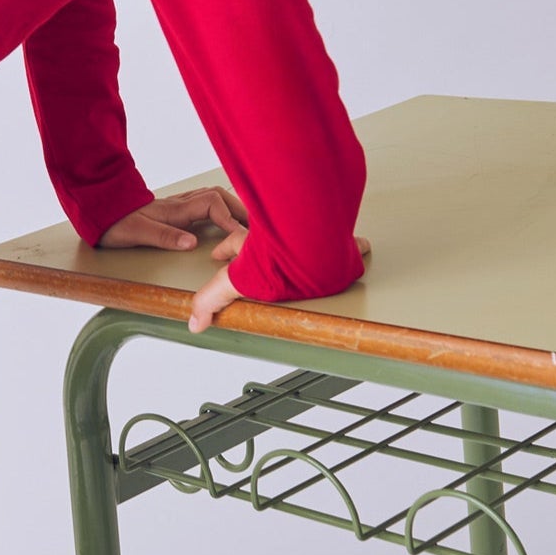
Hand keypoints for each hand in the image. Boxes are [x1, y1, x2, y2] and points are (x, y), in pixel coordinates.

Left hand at [97, 186, 248, 249]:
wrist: (100, 211)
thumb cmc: (116, 222)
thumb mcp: (136, 233)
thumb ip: (164, 237)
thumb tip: (192, 242)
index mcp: (175, 210)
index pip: (212, 204)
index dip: (229, 218)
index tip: (240, 236)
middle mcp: (180, 204)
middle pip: (218, 196)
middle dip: (239, 209)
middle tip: (254, 228)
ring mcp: (179, 205)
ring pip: (213, 197)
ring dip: (232, 207)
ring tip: (247, 224)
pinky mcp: (176, 210)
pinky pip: (206, 203)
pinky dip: (221, 209)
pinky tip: (226, 221)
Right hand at [189, 231, 371, 333]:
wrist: (311, 248)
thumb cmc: (277, 259)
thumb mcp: (235, 283)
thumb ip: (212, 301)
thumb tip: (194, 322)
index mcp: (254, 244)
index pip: (232, 244)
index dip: (224, 250)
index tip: (219, 254)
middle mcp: (280, 236)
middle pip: (267, 234)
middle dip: (263, 237)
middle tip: (266, 244)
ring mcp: (307, 236)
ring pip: (305, 233)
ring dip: (305, 238)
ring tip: (310, 247)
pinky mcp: (334, 242)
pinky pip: (349, 241)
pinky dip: (354, 244)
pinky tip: (361, 247)